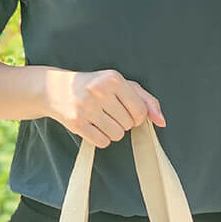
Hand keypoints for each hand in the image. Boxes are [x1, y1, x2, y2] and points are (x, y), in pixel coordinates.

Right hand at [45, 68, 165, 148]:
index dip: (138, 116)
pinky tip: (94, 126)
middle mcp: (99, 91)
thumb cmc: (97, 86)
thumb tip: (162, 121)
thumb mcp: (122, 85)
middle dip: (124, 122)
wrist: (58, 89)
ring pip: (117, 135)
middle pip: (128, 124)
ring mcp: (86, 107)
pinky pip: (102, 142)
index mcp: (114, 79)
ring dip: (113, 132)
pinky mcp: (76, 123)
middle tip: (111, 112)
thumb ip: (146, 100)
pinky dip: (101, 138)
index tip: (129, 112)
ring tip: (103, 119)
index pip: (140, 110)